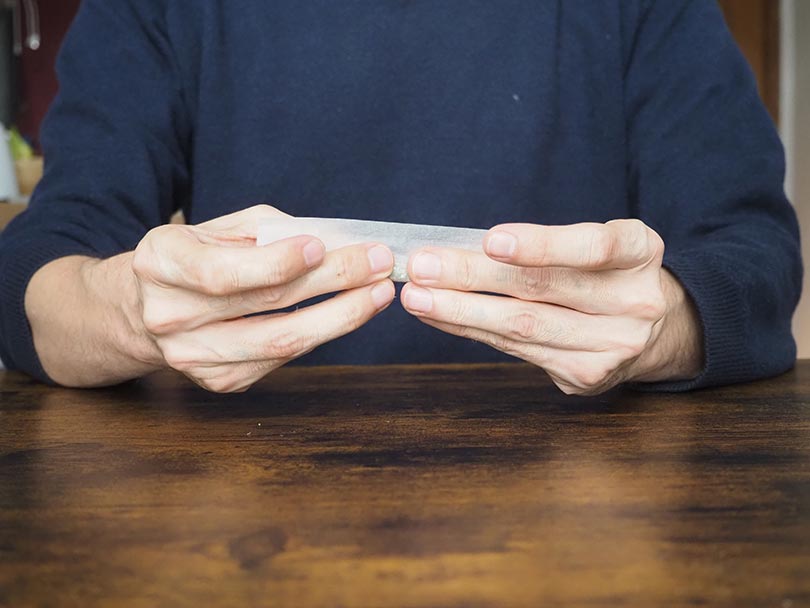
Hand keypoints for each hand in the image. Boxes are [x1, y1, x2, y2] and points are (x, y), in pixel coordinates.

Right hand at [129, 205, 394, 391]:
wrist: (147, 309)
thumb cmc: (195, 258)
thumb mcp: (219, 228)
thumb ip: (270, 230)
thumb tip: (335, 242)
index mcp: (161, 263)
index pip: (222, 271)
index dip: (277, 261)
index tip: (323, 246)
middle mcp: (169, 315)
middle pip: (264, 304)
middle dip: (332, 281)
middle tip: (377, 263)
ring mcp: (192, 356)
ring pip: (281, 342)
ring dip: (341, 317)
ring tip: (377, 294)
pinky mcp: (219, 380)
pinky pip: (281, 359)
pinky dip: (321, 334)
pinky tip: (346, 313)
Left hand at [400, 219, 702, 394]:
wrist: (649, 328)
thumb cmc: (602, 273)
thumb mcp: (591, 244)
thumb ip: (541, 246)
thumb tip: (455, 247)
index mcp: (640, 252)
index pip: (593, 247)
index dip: (541, 245)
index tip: (490, 241)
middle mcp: (636, 301)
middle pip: (544, 289)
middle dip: (474, 277)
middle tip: (422, 266)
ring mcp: (614, 345)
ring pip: (525, 326)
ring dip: (461, 311)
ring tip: (417, 296)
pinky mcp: (587, 375)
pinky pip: (517, 350)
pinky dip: (472, 331)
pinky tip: (440, 317)